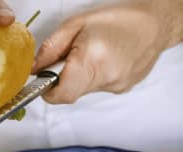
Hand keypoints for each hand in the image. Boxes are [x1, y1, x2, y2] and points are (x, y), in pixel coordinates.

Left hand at [32, 0, 181, 103]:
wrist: (155, 24)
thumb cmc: (118, 19)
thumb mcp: (76, 24)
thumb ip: (51, 48)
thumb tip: (35, 68)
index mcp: (92, 58)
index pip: (62, 93)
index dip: (47, 92)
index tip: (42, 82)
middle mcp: (106, 77)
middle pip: (70, 93)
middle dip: (61, 81)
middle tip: (67, 61)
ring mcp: (117, 86)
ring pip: (83, 91)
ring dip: (78, 77)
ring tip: (90, 56)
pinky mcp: (122, 89)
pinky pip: (97, 88)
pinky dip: (92, 77)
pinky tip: (102, 61)